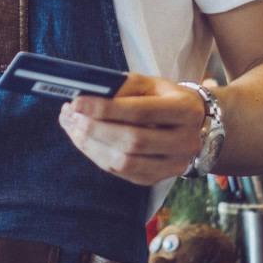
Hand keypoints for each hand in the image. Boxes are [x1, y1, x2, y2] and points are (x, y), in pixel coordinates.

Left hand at [58, 74, 207, 184]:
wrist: (192, 123)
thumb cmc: (164, 98)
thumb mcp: (150, 84)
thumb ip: (123, 87)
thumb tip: (87, 98)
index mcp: (184, 110)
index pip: (141, 111)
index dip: (106, 108)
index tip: (77, 102)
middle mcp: (185, 141)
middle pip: (133, 141)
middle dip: (95, 128)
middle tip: (70, 115)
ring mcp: (173, 164)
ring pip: (125, 162)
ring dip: (91, 145)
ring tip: (72, 127)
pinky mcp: (157, 178)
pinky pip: (122, 173)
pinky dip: (98, 156)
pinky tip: (84, 141)